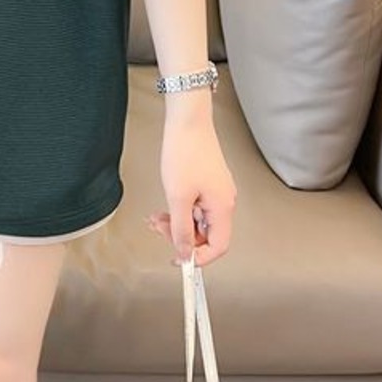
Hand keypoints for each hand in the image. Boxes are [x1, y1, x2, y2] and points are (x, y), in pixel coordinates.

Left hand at [143, 115, 235, 268]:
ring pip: (198, 220)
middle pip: (206, 234)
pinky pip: (195, 206)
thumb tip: (185, 253)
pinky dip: (179, 210)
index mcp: (223, 207)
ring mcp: (216, 191)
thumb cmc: (185, 151)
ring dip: (177, 223)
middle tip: (160, 229)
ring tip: (157, 217)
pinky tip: (165, 207)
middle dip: (181, 236)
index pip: (219, 246)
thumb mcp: (178, 197)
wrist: (187, 121)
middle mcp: (224, 200)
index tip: (180, 260)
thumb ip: (182, 229)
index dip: (199, 258)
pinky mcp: (207, 182)